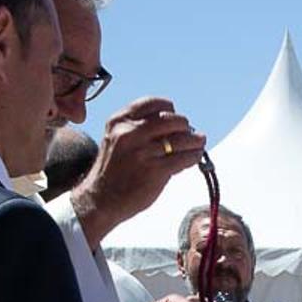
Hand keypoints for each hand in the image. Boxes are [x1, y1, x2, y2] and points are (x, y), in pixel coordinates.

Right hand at [70, 98, 205, 245]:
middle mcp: (130, 133)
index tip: (175, 115)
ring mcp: (143, 152)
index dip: (169, 108)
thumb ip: (138, 130)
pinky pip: (182, 159)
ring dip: (194, 141)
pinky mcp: (154, 171)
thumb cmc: (113, 171)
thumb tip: (172, 129)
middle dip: (184, 125)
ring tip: (200, 142)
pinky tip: (196, 157)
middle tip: (192, 133)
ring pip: (179, 140)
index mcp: (119, 121)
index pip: (152, 103)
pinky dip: (193, 156)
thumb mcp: (117, 140)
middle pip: (169, 119)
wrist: (101, 198)